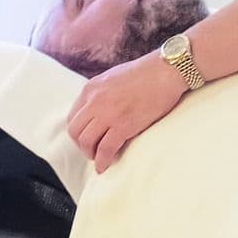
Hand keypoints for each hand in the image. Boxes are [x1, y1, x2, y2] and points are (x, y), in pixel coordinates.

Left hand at [66, 52, 188, 172]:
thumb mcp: (112, 78)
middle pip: (75, 131)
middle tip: (91, 150)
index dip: (77, 131)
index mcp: (91, 88)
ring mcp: (108, 114)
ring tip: (98, 158)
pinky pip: (105, 149)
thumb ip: (101, 93)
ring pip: (86, 142)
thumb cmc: (145, 73)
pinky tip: (104, 166)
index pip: (72, 116)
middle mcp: (94, 101)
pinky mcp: (123, 126)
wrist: (165, 71)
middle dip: (81, 145)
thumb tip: (97, 111)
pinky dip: (102, 161)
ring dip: (90, 154)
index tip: (85, 138)